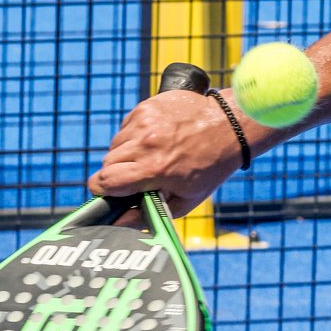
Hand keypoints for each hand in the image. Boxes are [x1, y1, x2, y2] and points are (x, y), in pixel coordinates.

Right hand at [87, 84, 256, 206]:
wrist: (229, 125)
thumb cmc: (210, 167)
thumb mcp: (185, 199)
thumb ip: (148, 214)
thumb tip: (119, 223)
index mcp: (155, 168)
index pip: (107, 180)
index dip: (101, 189)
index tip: (105, 191)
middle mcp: (147, 143)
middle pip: (108, 163)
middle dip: (117, 173)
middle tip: (137, 176)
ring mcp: (145, 122)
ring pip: (116, 144)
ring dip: (125, 154)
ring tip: (149, 157)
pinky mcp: (147, 107)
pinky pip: (126, 127)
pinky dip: (134, 136)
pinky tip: (154, 139)